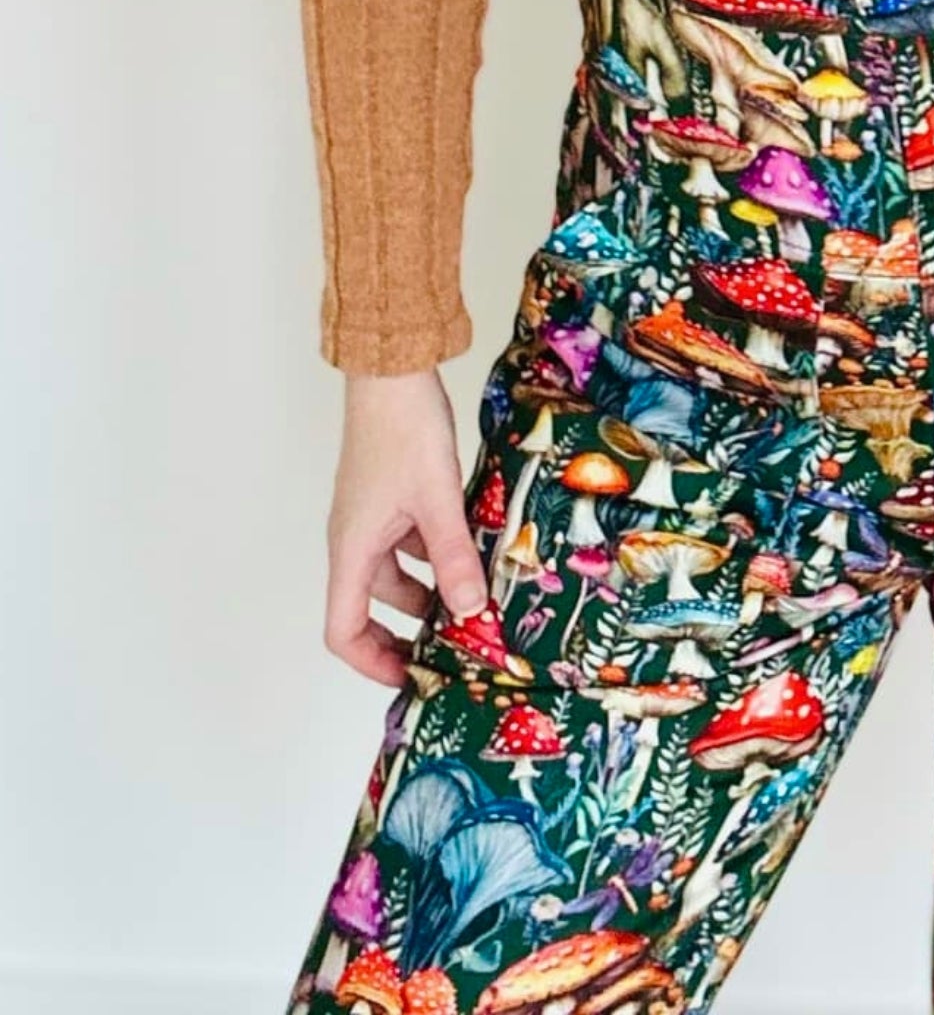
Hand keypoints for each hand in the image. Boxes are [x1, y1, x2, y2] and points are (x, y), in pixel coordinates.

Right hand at [325, 368, 490, 686]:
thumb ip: (453, 555)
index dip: (371, 661)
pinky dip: (438, 553)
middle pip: (371, 605)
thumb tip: (470, 611)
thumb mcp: (437, 498)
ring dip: (430, 589)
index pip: (342, 629)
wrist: (393, 369)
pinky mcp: (392, 495)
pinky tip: (477, 551)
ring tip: (477, 600)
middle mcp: (355, 538)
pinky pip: (411, 540)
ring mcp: (373, 516)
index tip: (411, 676)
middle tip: (456, 645)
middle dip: (410, 630)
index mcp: (352, 548)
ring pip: (397, 571)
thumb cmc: (403, 429)